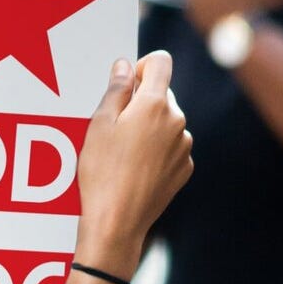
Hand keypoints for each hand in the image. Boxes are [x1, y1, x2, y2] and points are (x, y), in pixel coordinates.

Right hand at [74, 52, 192, 278]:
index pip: (160, 62)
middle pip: (161, 94)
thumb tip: (125, 66)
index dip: (141, 66)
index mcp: (155, 105)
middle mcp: (177, 122)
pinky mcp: (184, 169)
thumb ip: (116, 90)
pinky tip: (134, 168)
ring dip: (148, 128)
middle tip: (113, 128)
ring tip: (121, 153)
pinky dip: (155, 150)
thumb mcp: (98, 125)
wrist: (117, 221)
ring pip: (166, 122)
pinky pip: (170, 147)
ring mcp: (184, 147)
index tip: (126, 83)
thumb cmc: (102, 172)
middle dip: (140, 102)